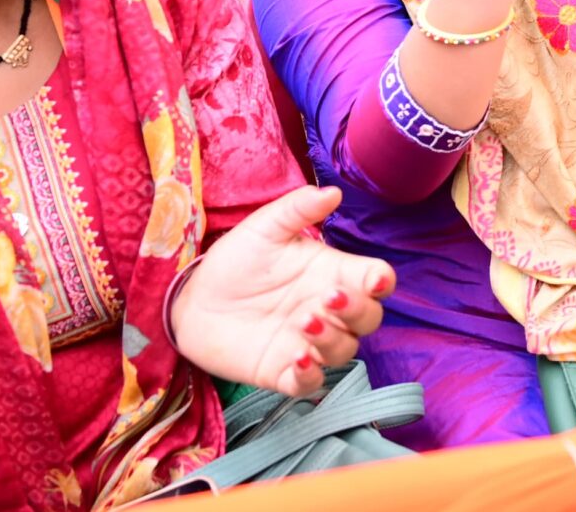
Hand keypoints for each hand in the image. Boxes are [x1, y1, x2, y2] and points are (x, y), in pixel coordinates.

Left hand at [170, 186, 395, 398]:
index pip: (375, 280)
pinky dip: (311, 376)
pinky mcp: (285, 372)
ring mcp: (309, 343)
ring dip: (333, 340)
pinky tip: (298, 359)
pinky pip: (311, 383)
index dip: (381, 281)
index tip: (374, 279)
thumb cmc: (236, 260)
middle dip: (357, 311)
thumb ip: (298, 209)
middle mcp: (328, 311)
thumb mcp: (265, 228)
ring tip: (303, 323)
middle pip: (368, 318)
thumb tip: (333, 191)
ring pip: (345, 351)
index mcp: (333, 274)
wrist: (194, 300)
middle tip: (327, 299)